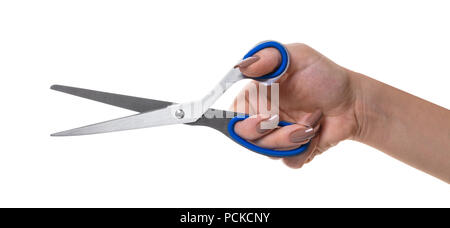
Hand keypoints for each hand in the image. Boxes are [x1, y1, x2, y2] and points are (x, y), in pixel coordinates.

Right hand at [232, 43, 358, 167]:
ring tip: (311, 123)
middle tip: (281, 120)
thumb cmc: (325, 76)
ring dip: (291, 138)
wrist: (353, 102)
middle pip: (246, 137)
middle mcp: (261, 118)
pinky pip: (288, 161)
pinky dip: (304, 150)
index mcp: (255, 96)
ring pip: (268, 151)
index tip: (264, 116)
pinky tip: (315, 135)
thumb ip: (269, 56)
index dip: (242, 120)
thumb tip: (242, 66)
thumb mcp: (299, 56)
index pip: (233, 114)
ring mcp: (276, 136)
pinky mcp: (292, 151)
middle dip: (269, 132)